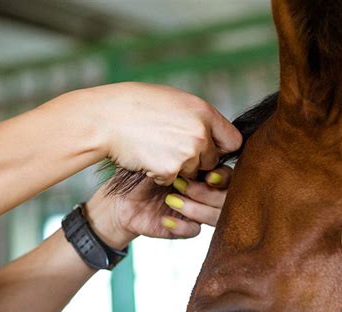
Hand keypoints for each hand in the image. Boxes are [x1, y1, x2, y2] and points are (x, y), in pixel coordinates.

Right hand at [65, 82, 240, 184]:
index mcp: (205, 113)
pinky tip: (147, 157)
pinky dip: (160, 174)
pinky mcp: (170, 170)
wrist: (107, 118)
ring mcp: (187, 154)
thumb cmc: (137, 105)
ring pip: (191, 173)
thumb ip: (199, 118)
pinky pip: (172, 180)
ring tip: (156, 148)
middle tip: (172, 148)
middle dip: (197, 160)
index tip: (209, 148)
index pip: (233, 141)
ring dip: (177, 168)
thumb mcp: (176, 101)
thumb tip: (214, 134)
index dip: (221, 147)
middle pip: (211, 161)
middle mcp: (201, 134)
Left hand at [85, 166, 232, 248]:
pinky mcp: (185, 227)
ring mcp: (198, 210)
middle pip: (226, 198)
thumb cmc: (140, 171)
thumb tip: (203, 145)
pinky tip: (165, 219)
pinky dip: (181, 225)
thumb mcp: (161, 156)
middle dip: (207, 192)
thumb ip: (184, 152)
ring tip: (171, 199)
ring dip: (195, 207)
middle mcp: (205, 191)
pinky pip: (194, 230)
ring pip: (215, 215)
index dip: (224, 177)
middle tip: (184, 185)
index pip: (229, 175)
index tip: (210, 175)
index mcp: (204, 171)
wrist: (121, 197)